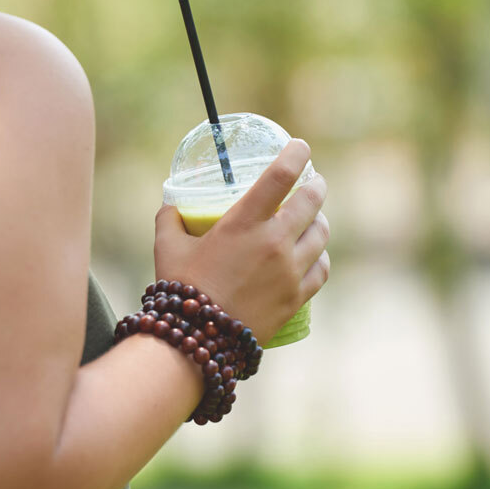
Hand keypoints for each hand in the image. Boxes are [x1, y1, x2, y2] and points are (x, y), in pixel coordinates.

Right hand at [152, 139, 330, 338]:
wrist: (198, 341)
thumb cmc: (180, 289)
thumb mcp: (167, 246)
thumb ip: (170, 219)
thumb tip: (171, 205)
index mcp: (244, 222)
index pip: (281, 175)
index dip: (296, 154)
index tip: (300, 147)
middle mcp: (274, 242)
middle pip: (312, 201)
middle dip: (315, 186)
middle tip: (312, 183)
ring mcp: (290, 271)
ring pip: (322, 234)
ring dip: (320, 220)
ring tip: (313, 218)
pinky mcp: (296, 297)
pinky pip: (322, 269)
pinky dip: (321, 256)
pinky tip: (315, 255)